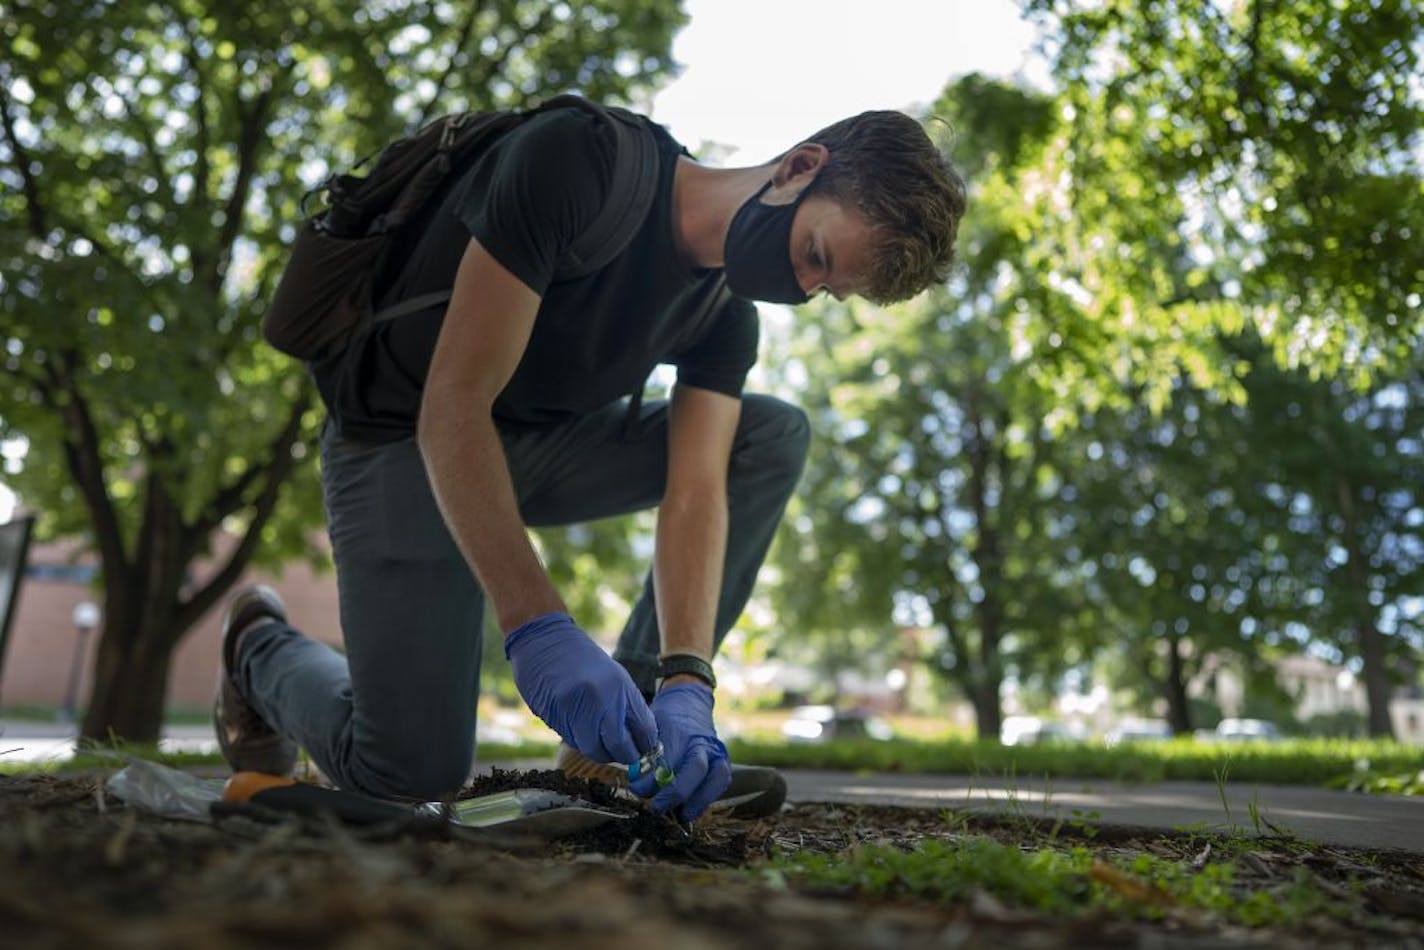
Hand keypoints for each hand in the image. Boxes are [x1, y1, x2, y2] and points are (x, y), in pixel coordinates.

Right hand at [504, 612, 657, 763]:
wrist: (544, 640)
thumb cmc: (581, 659)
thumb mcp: (613, 676)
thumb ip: (626, 706)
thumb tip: (639, 740)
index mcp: (621, 687)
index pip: (644, 730)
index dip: (646, 746)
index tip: (644, 751)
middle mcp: (602, 699)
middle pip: (621, 747)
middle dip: (625, 757)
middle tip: (625, 756)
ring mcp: (578, 709)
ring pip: (595, 750)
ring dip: (602, 753)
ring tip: (604, 745)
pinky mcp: (557, 716)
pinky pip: (575, 742)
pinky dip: (583, 743)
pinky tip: (583, 731)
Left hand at [630, 681, 730, 820]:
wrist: (688, 703)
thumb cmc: (664, 720)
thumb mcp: (650, 729)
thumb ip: (645, 754)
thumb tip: (638, 784)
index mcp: (680, 730)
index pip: (668, 759)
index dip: (651, 780)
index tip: (636, 788)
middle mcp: (702, 741)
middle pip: (695, 769)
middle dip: (676, 792)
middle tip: (657, 807)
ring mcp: (716, 750)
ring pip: (716, 777)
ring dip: (699, 800)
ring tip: (683, 816)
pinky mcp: (723, 760)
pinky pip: (722, 781)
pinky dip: (709, 797)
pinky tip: (694, 809)